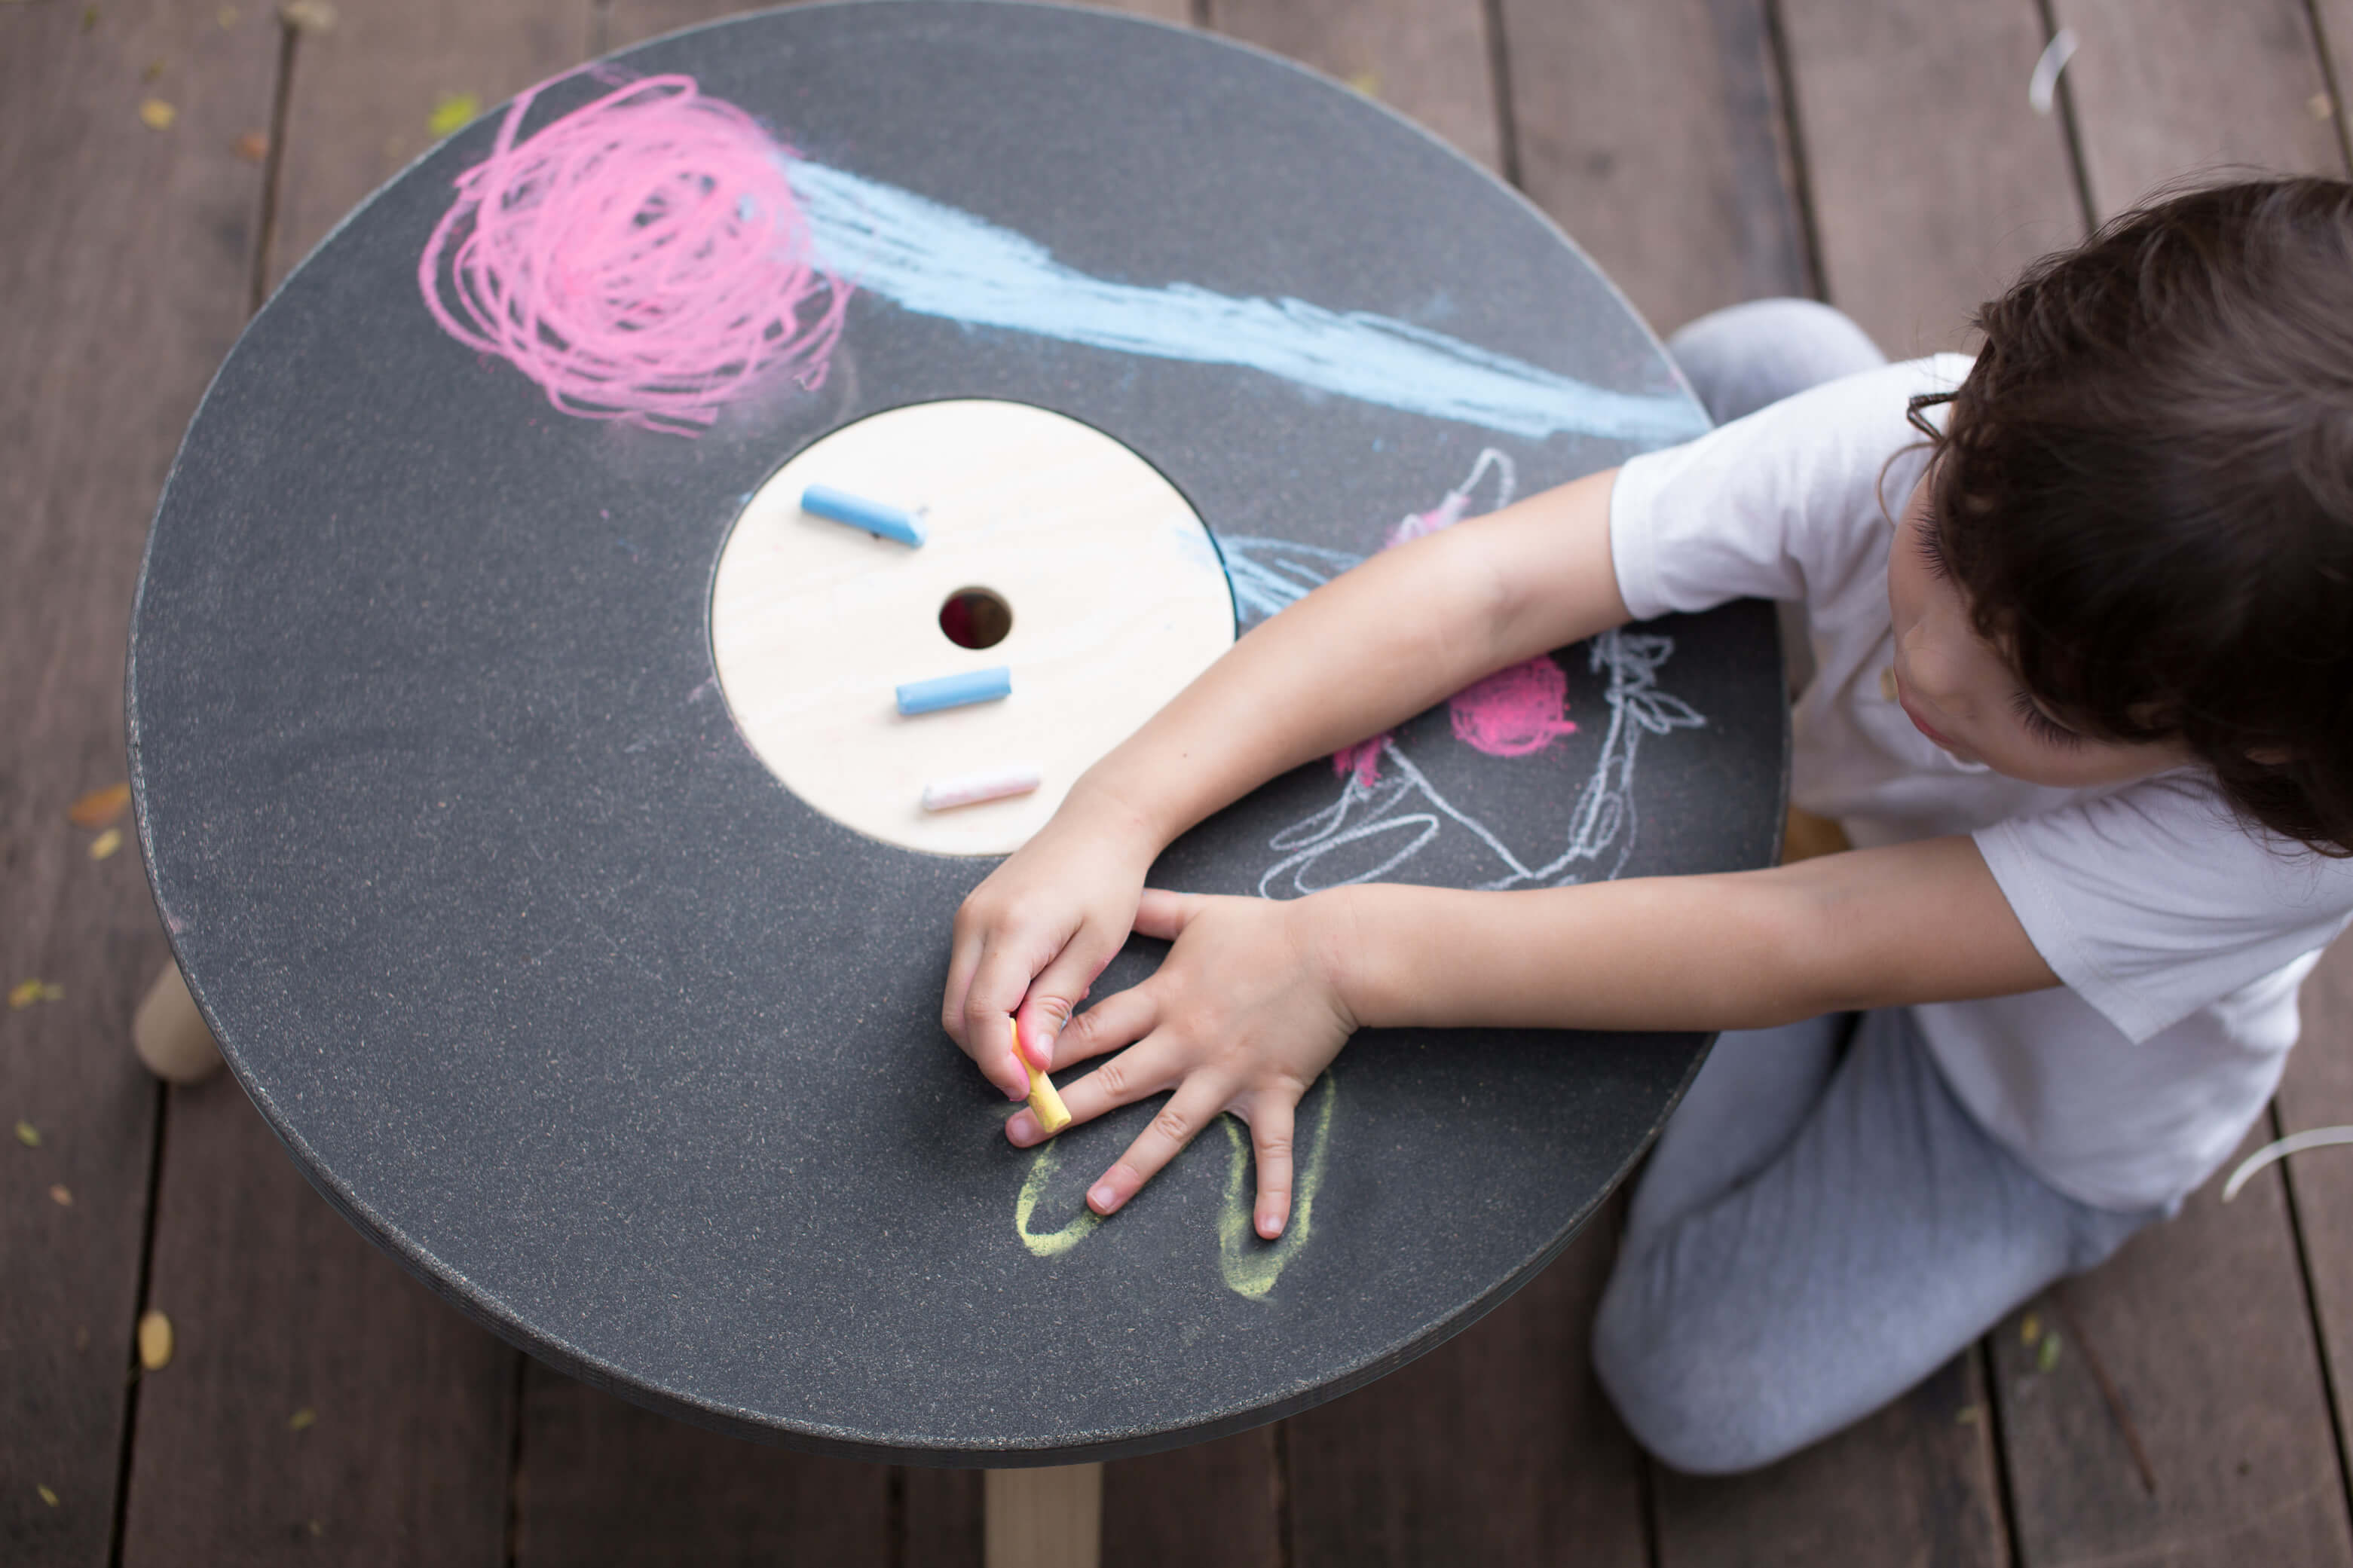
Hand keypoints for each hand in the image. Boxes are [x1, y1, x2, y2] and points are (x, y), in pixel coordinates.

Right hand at [941, 792, 1161, 1101]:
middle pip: (957, 1014)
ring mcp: (967, 918)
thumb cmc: (1108, 882)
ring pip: (956, 999)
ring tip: (1039, 1036)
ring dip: (988, 1031)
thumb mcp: (1095, 948)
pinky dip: (990, 1003)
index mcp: (1012, 929)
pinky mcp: (971, 917)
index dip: (998, 1061)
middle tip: (1032, 1076)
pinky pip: (967, 975)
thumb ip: (1057, 1002)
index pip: (982, 1014)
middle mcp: (976, 923)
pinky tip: (1032, 1002)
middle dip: (988, 1055)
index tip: (1026, 1088)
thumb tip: (1032, 1058)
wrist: (1098, 824)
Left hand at [1006, 888, 1357, 1238]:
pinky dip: (1272, 1190)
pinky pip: (1272, 1150)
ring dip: (1132, 1169)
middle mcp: (1186, 1043)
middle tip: (1015, 1136)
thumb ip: (1150, 911)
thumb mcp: (1198, 912)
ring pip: (1171, 1128)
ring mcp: (1227, 1073)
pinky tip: (1266, 1231)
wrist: (1335, 949)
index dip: (1045, 1048)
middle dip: (1061, 1110)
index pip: (1091, 1028)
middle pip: (1114, 1082)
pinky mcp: (1273, 1092)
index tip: (1005, 1068)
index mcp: (1164, 1000)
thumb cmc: (1267, 929)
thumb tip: (1114, 898)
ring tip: (1094, 1204)